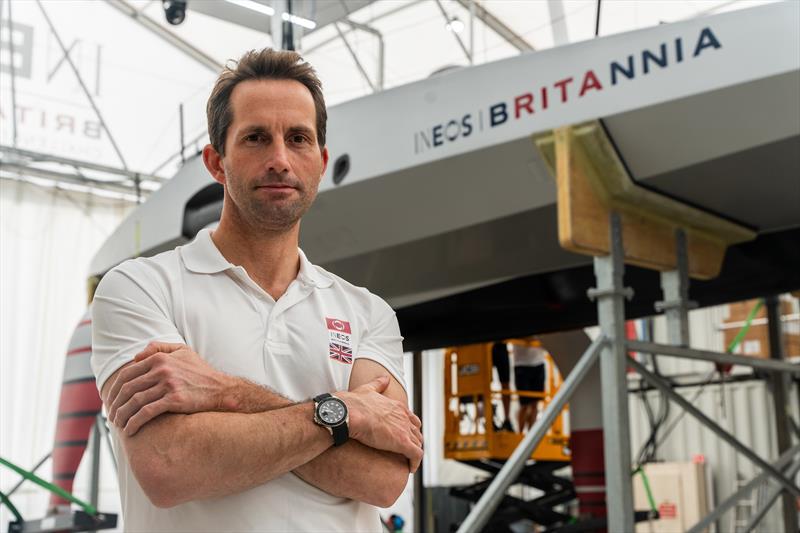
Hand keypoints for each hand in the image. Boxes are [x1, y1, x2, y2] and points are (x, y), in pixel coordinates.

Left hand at [106, 341, 232, 435]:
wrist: (221, 389)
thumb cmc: (201, 371)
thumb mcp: (183, 351)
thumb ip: (159, 348)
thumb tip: (135, 357)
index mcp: (160, 358)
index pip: (127, 374)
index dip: (114, 389)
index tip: (111, 401)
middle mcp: (162, 370)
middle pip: (128, 389)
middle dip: (115, 405)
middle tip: (112, 416)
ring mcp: (168, 385)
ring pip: (134, 402)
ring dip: (122, 415)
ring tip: (118, 425)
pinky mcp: (174, 400)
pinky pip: (146, 412)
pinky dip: (134, 422)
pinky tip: (130, 430)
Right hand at [338, 376, 423, 471]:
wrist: (348, 413)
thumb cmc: (354, 403)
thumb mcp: (368, 389)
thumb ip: (378, 383)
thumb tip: (384, 378)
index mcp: (397, 406)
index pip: (411, 419)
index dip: (409, 428)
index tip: (403, 436)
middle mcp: (404, 417)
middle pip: (416, 431)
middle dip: (413, 441)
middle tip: (405, 451)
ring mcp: (404, 429)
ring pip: (418, 443)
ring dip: (414, 452)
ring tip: (407, 461)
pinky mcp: (402, 443)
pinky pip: (416, 455)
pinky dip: (415, 463)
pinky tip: (410, 468)